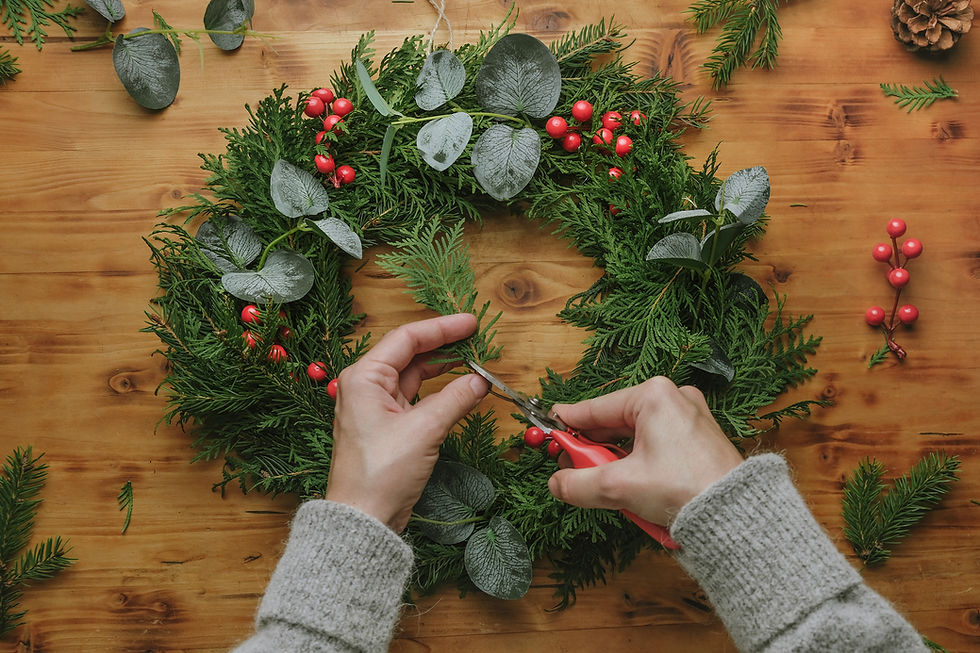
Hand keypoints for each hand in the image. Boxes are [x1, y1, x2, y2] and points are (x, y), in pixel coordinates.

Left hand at [326, 314, 489, 531]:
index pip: (406, 338)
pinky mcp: (386, 427)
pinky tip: (459, 389)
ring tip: (472, 360)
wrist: (363, 520)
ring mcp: (375, 407)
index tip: (471, 323)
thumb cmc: (381, 473)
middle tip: (476, 338)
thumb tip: (481, 381)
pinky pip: (415, 399)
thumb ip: (455, 399)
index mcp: (364, 377)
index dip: (442, 328)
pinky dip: (438, 393)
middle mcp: (366, 387)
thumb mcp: (424, 431)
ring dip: (442, 369)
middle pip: (409, 354)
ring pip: (413, 377)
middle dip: (443, 345)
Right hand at [547, 377, 742, 525]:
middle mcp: (673, 398)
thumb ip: (578, 483)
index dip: (567, 424)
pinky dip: (639, 464)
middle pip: (614, 423)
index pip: (595, 409)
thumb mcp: (619, 487)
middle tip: (573, 469)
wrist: (736, 515)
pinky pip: (657, 446)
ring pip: (635, 437)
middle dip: (593, 450)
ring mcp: (690, 418)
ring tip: (605, 485)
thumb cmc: (685, 488)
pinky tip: (632, 486)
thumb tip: (556, 483)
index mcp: (653, 395)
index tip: (547, 431)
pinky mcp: (700, 439)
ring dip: (616, 461)